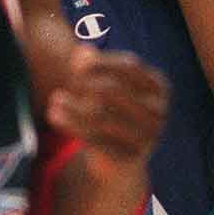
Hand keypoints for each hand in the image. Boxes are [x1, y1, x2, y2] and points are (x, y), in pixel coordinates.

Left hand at [47, 45, 168, 174]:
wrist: (121, 163)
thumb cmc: (113, 114)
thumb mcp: (104, 88)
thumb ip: (93, 66)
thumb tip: (83, 51)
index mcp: (159, 87)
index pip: (130, 66)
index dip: (101, 63)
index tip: (76, 66)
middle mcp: (158, 110)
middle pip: (114, 89)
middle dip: (85, 85)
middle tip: (65, 87)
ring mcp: (148, 136)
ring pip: (102, 115)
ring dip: (73, 106)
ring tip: (54, 101)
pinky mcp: (131, 157)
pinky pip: (97, 138)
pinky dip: (73, 125)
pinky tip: (54, 116)